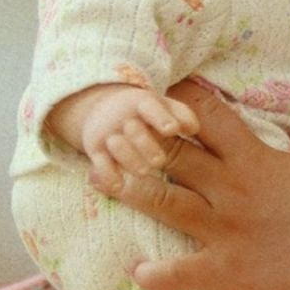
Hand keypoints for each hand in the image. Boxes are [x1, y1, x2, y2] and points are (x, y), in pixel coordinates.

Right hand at [49, 83, 199, 177]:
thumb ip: (182, 115)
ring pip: (117, 145)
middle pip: (134, 129)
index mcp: (143, 103)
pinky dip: (107, 174)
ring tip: (144, 172)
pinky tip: (118, 186)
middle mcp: (123, 117)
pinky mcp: (96, 150)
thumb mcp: (164, 107)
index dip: (161, 117)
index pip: (151, 107)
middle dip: (146, 144)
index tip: (173, 129)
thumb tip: (194, 128)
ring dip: (130, 158)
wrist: (104, 110)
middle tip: (160, 161)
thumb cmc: (148, 114)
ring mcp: (109, 133)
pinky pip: (99, 163)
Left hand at [91, 80, 289, 289]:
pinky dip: (158, 275)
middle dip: (138, 138)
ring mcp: (224, 230)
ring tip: (98, 178)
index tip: (155, 89)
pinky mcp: (227, 270)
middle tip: (110, 130)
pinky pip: (182, 273)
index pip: (204, 115)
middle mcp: (231, 188)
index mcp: (252, 157)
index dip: (177, 97)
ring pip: (164, 203)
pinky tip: (139, 273)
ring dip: (127, 190)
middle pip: (171, 154)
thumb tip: (280, 130)